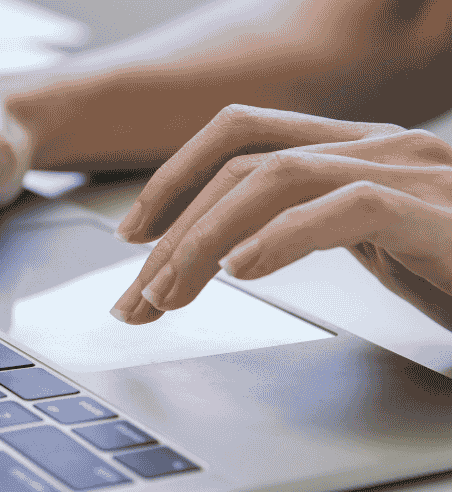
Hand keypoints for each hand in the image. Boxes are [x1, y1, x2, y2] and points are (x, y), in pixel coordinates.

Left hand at [110, 105, 451, 329]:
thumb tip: (225, 252)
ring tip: (170, 295)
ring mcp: (414, 173)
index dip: (174, 176)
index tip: (132, 235)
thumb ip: (310, 228)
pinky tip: (242, 272)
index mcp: (356, 150)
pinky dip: (281, 237)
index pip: (243, 134)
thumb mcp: (374, 247)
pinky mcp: (439, 213)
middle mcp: (381, 148)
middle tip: (137, 297)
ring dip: (206, 240)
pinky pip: (344, 208)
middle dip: (173, 231)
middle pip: (243, 163)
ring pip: (277, 178)